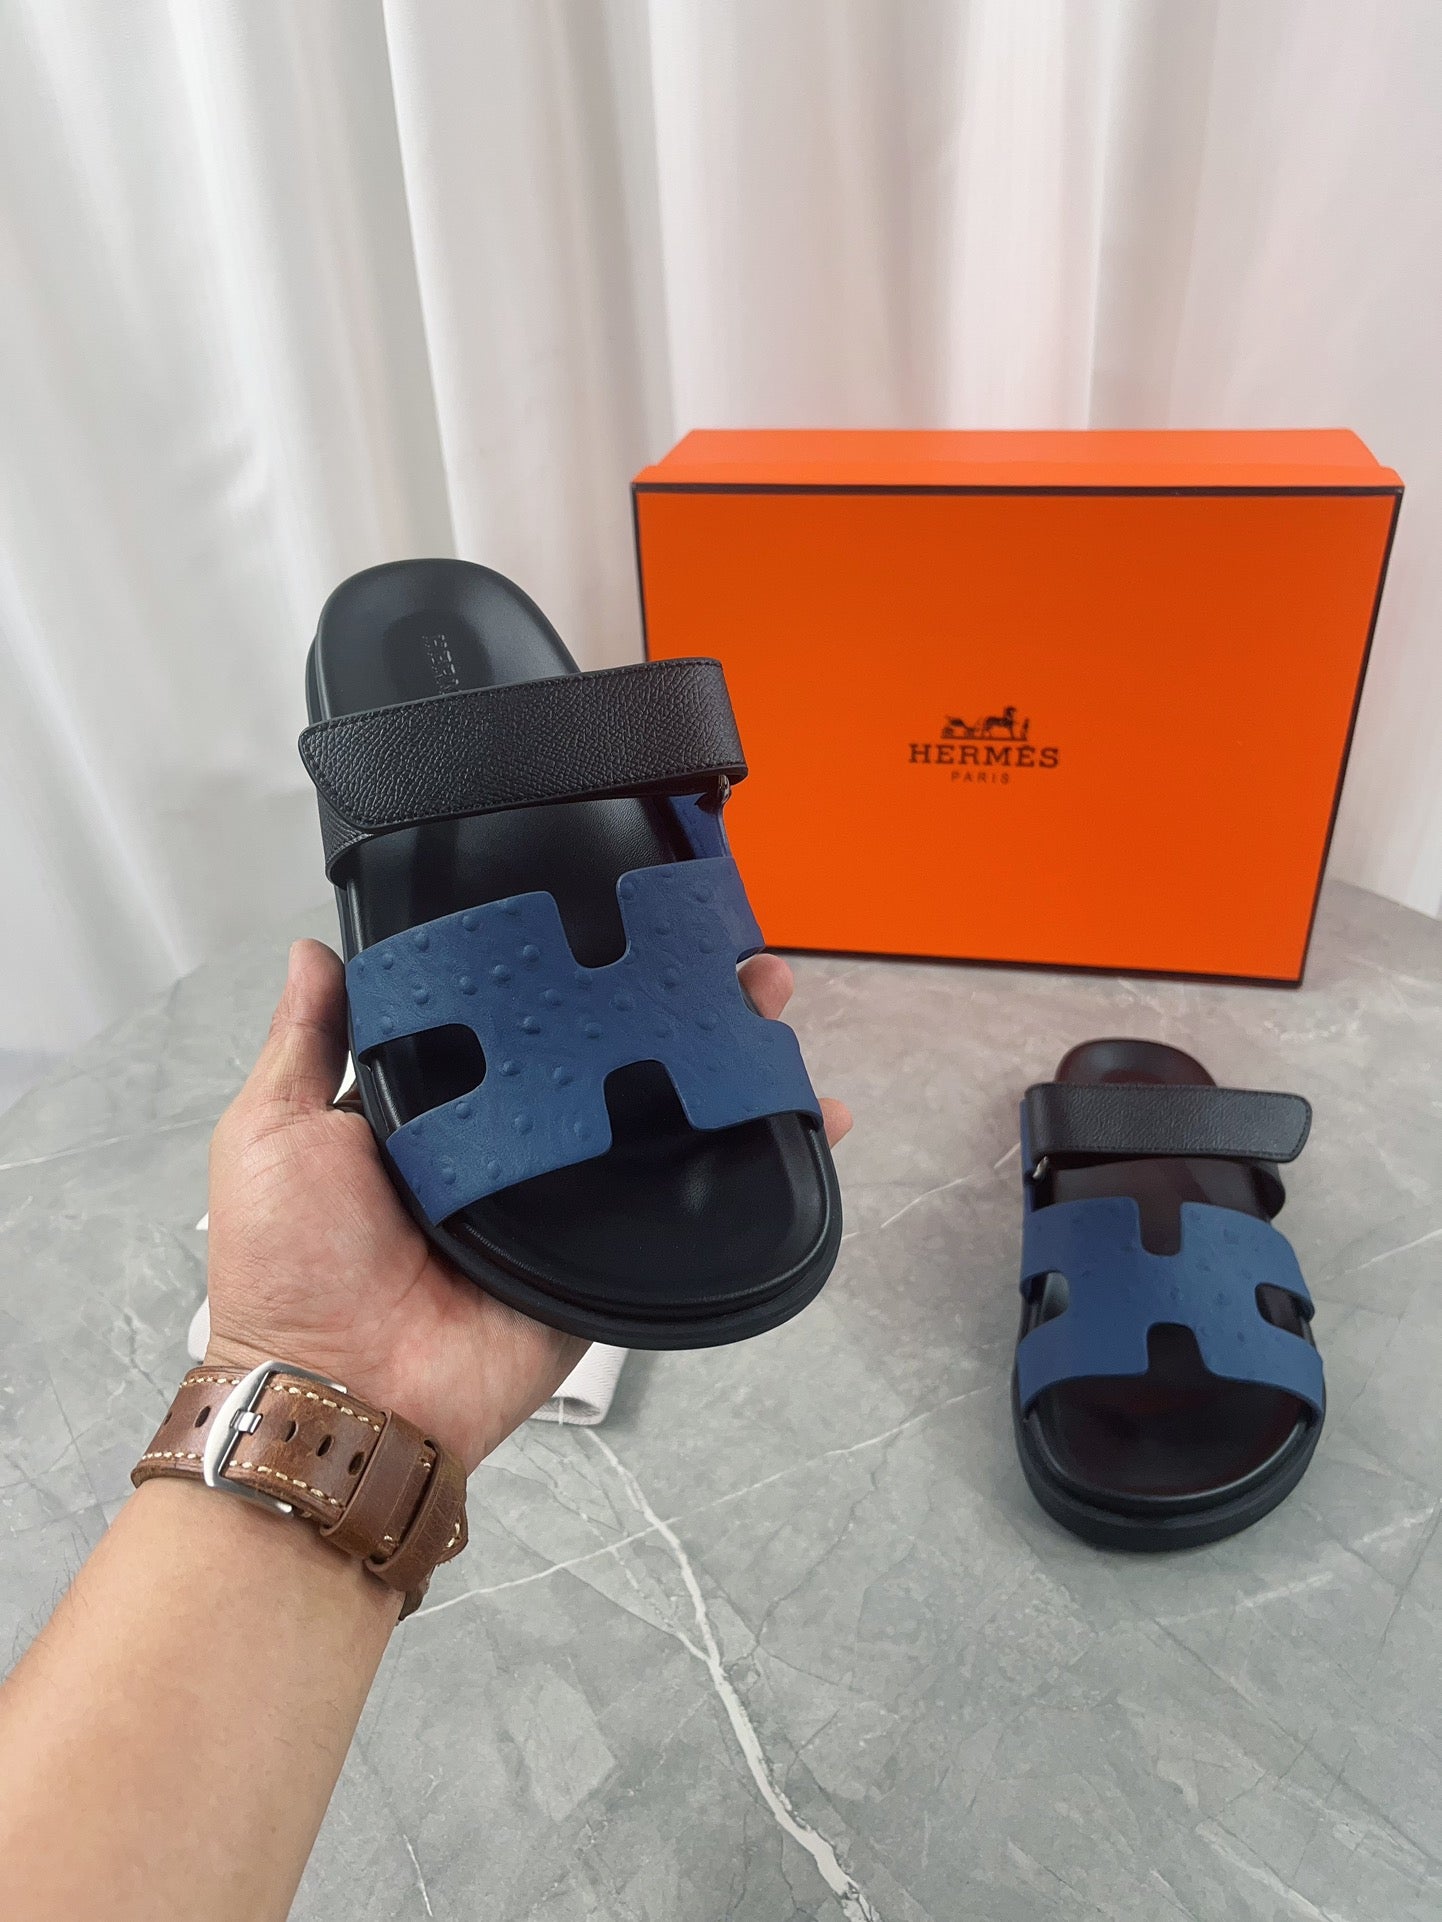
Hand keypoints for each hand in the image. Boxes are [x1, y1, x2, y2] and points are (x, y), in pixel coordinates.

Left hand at [204, 940, 851, 1469]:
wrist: (344, 1393)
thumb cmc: (293, 1261)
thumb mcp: (274, 1130)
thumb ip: (308, 1042)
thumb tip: (316, 948)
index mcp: (438, 1106)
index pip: (513, 1016)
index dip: (562, 967)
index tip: (611, 908)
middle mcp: (509, 1143)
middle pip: (597, 1056)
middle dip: (661, 1001)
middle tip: (720, 949)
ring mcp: (562, 1200)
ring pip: (652, 1116)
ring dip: (715, 1062)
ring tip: (768, 1002)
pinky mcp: (605, 1257)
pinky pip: (680, 1206)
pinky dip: (747, 1166)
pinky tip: (805, 1113)